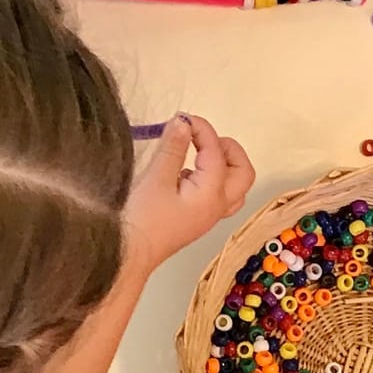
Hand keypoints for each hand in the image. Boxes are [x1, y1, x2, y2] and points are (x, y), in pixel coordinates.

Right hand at [123, 113, 253, 272]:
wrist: (129, 256)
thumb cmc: (142, 218)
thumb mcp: (155, 178)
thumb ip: (173, 148)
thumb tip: (184, 122)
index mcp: (212, 193)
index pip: (216, 152)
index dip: (202, 129)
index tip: (182, 117)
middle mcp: (217, 206)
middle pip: (242, 173)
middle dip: (228, 149)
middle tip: (203, 138)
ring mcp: (209, 216)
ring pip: (234, 187)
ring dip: (224, 165)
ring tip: (198, 154)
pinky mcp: (196, 220)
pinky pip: (218, 196)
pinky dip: (211, 179)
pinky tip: (185, 174)